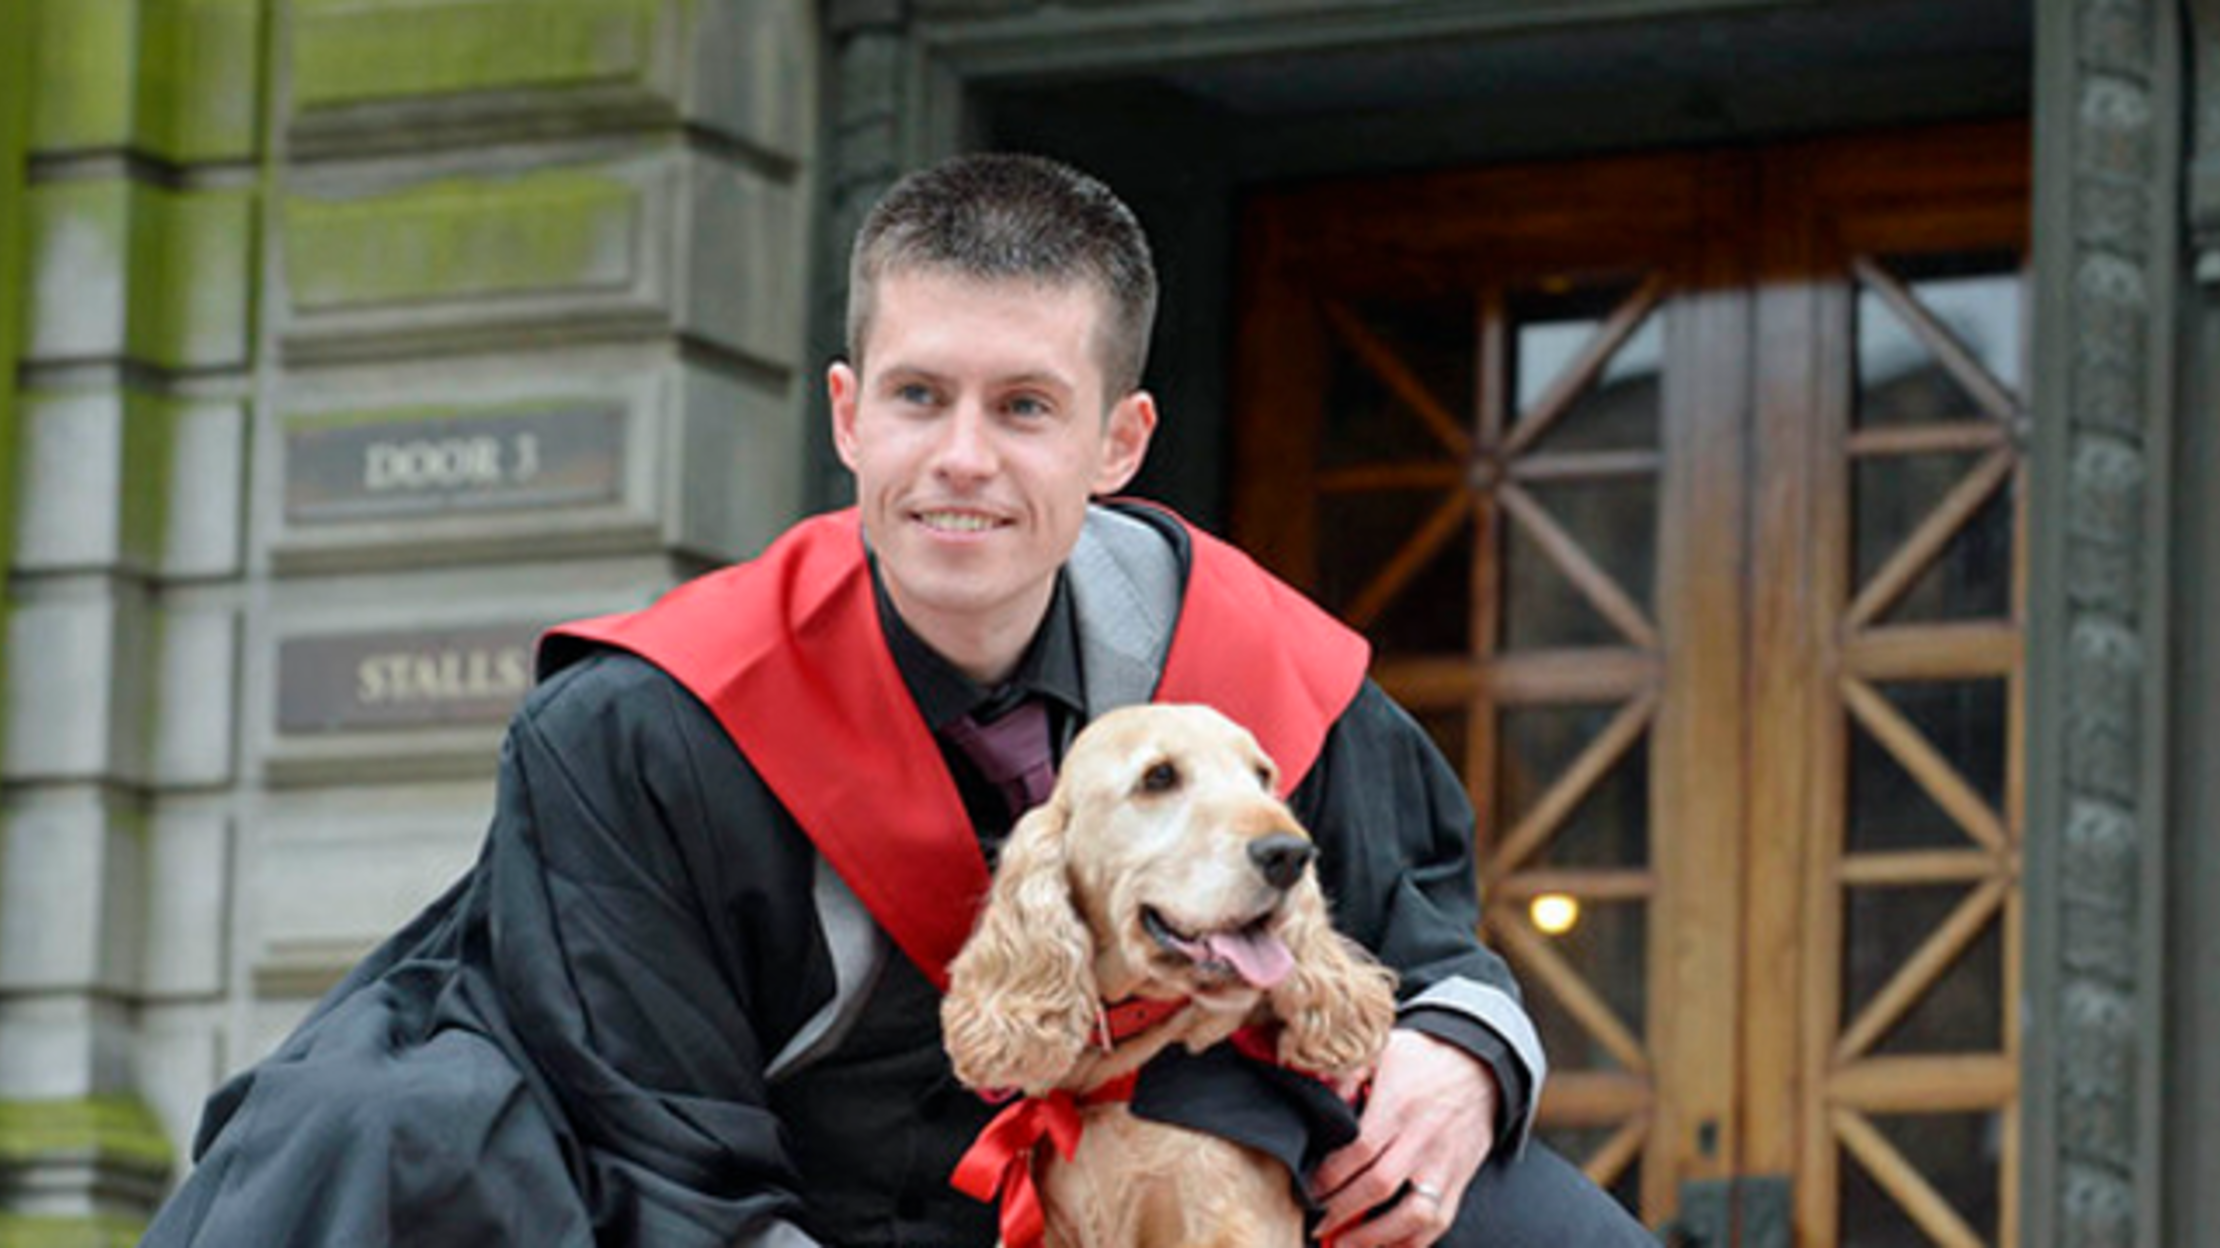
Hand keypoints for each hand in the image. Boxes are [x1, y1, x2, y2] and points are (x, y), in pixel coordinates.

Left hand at [1310, 1029, 1498, 1247]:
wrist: (1480, 1067)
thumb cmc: (1424, 1059)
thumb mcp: (1383, 1049)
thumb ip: (1348, 1071)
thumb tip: (1319, 1091)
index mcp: (1399, 1105)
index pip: (1360, 1150)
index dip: (1331, 1176)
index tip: (1309, 1189)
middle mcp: (1423, 1139)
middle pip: (1380, 1186)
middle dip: (1342, 1211)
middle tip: (1316, 1223)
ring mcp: (1444, 1164)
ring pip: (1413, 1214)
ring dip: (1375, 1237)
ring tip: (1344, 1245)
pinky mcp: (1459, 1181)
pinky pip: (1438, 1222)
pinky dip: (1410, 1243)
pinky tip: (1384, 1247)